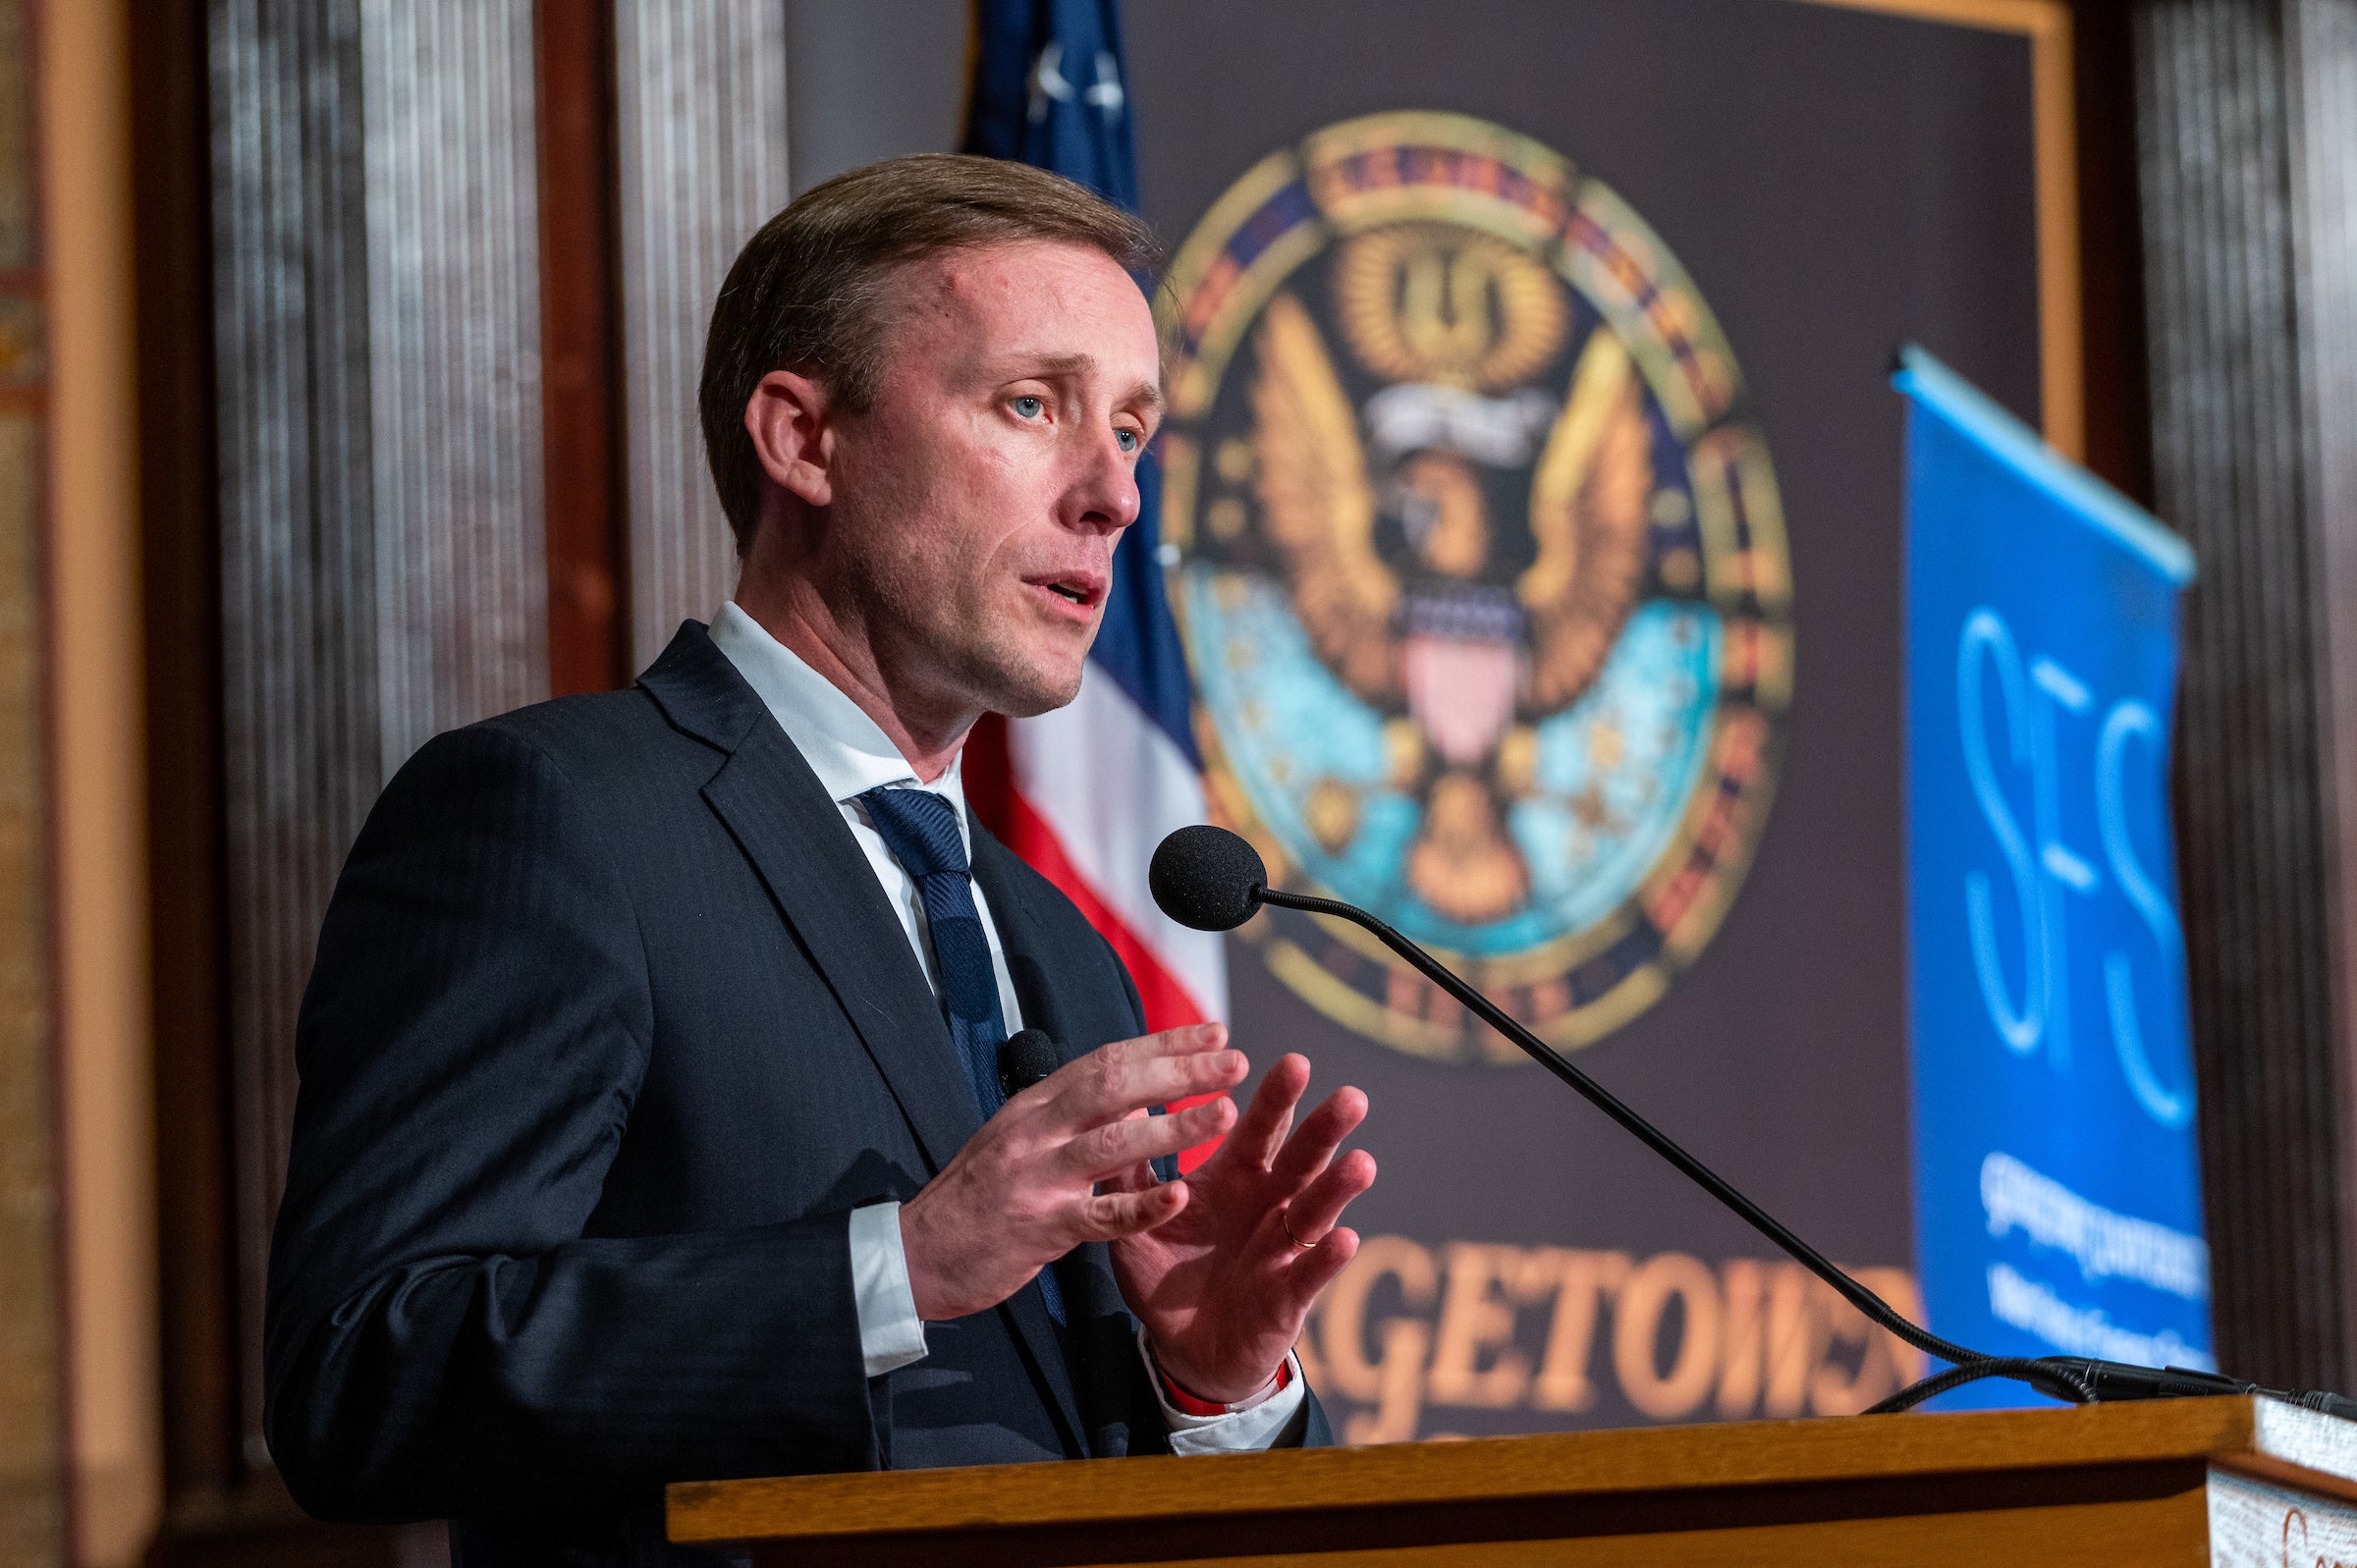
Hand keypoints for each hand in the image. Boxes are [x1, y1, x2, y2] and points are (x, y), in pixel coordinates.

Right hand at [898, 1025, 1246, 1320]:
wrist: (917, 1253)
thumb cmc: (977, 1197)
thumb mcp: (1018, 1138)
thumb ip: (1068, 1114)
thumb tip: (1130, 1088)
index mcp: (1035, 1104)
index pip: (1107, 1059)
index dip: (1164, 1043)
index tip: (1215, 1032)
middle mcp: (1035, 1129)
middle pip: (1115, 1086)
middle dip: (1179, 1070)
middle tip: (1233, 1061)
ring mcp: (1036, 1176)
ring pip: (1113, 1142)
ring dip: (1174, 1126)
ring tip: (1225, 1114)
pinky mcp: (1038, 1226)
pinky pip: (1099, 1217)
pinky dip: (1142, 1207)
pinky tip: (1178, 1196)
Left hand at [1108, 1046, 1375, 1403]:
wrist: (1182, 1348)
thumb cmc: (1165, 1275)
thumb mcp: (1137, 1221)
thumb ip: (1129, 1175)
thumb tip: (1114, 1111)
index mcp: (1234, 1179)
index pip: (1259, 1129)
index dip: (1276, 1099)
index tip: (1293, 1062)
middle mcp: (1267, 1205)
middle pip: (1301, 1160)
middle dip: (1324, 1130)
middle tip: (1350, 1097)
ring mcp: (1282, 1249)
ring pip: (1315, 1211)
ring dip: (1338, 1188)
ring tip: (1361, 1162)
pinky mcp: (1288, 1296)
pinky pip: (1310, 1274)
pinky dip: (1327, 1258)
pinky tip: (1345, 1239)